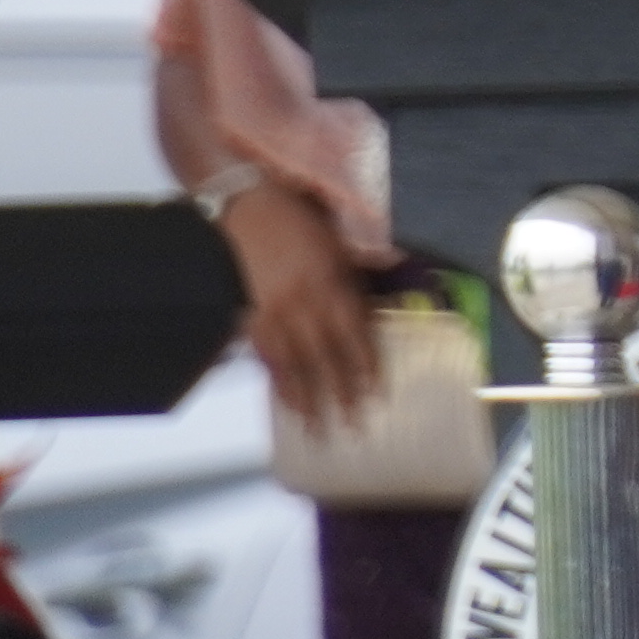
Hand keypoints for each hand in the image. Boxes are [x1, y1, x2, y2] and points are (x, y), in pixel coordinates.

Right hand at [219, 185, 380, 433]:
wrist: (244, 209)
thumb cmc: (297, 220)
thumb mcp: (337, 241)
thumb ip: (361, 271)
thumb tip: (394, 282)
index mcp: (331, 281)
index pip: (354, 334)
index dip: (365, 366)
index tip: (377, 395)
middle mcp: (304, 302)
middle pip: (326, 357)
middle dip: (340, 394)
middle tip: (352, 427)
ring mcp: (273, 313)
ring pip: (294, 365)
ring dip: (307, 400)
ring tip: (317, 429)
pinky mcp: (249, 318)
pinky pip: (266, 358)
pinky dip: (278, 383)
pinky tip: (286, 403)